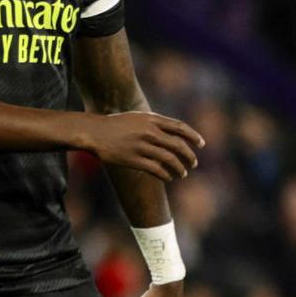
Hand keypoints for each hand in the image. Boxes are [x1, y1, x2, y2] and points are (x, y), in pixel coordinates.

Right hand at [79, 111, 203, 180]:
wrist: (93, 132)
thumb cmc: (115, 125)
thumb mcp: (136, 118)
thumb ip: (155, 124)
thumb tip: (174, 134)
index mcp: (151, 119)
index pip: (180, 127)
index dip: (193, 136)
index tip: (201, 144)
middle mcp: (149, 132)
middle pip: (178, 145)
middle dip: (189, 156)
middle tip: (193, 163)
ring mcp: (141, 146)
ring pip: (169, 159)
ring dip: (179, 169)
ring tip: (182, 174)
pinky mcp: (133, 160)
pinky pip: (156, 170)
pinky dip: (166, 175)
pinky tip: (169, 178)